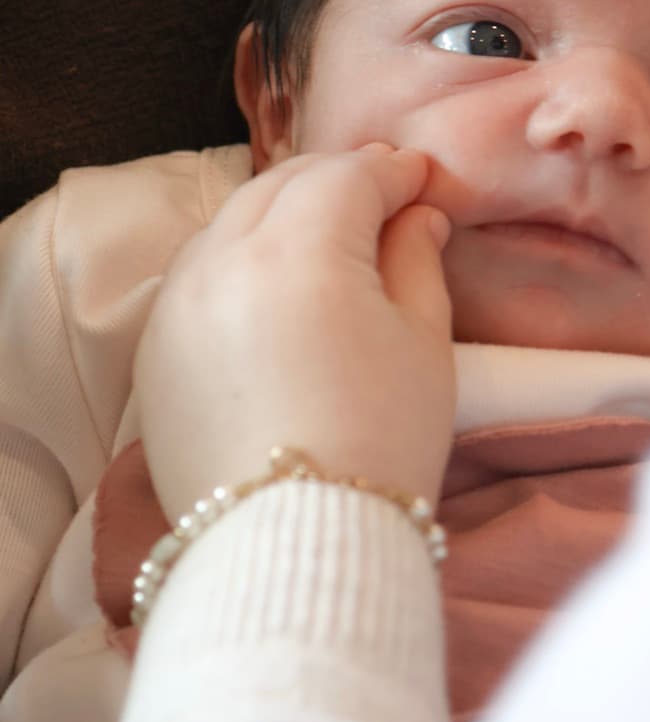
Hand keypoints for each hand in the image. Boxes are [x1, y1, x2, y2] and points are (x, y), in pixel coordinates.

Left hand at [136, 145, 456, 523]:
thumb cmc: (379, 441)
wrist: (291, 550)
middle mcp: (224, 259)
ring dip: (282, 211)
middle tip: (382, 192)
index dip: (394, 171)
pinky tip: (272, 280)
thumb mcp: (423, 345)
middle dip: (336, 180)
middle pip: (283, 185)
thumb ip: (416, 261)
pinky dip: (238, 255)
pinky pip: (197, 272)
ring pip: (232, 221)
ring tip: (327, 232)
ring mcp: (177, 303)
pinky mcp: (154, 348)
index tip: (423, 177)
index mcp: (300, 250)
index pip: (349, 178)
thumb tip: (415, 215)